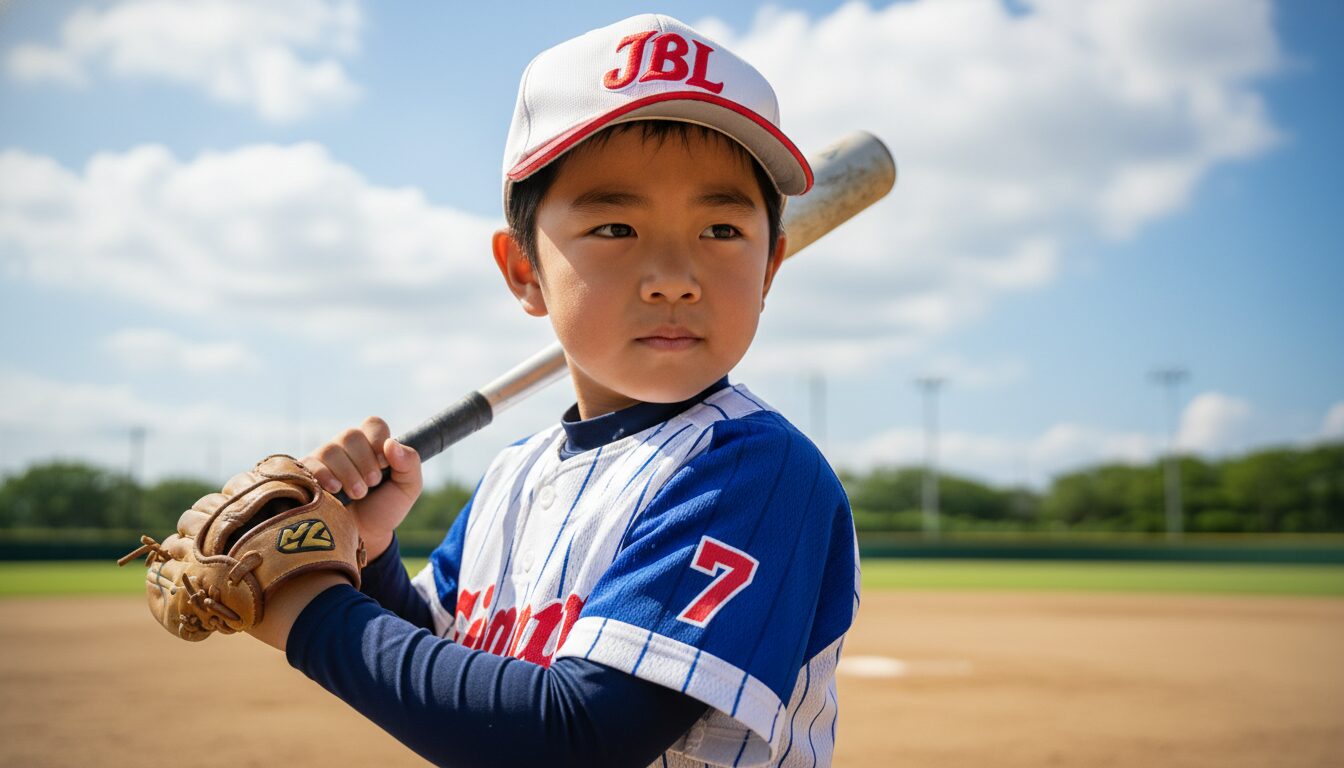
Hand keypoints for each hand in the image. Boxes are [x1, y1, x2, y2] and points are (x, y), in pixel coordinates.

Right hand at [301, 416, 420, 560]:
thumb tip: (391, 444)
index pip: (373, 424)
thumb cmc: (384, 509)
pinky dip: (326, 476)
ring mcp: (324, 459)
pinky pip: (311, 464)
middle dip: (365, 462)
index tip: (385, 464)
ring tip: (357, 494)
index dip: (379, 441)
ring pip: (332, 450)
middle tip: (371, 484)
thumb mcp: (408, 488)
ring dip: (348, 473)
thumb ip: (410, 463)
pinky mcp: (306, 473)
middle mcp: (346, 447)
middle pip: (351, 435)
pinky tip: (335, 490)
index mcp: (371, 444)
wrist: (363, 537)